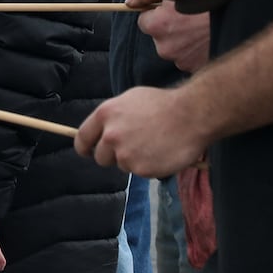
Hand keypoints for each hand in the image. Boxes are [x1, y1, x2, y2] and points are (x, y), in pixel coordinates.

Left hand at [75, 86, 208, 177]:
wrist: (190, 115)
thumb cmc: (162, 104)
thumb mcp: (129, 100)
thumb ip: (112, 118)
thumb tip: (102, 131)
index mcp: (105, 114)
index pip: (82, 138)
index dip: (85, 147)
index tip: (88, 152)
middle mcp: (110, 135)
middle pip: (100, 157)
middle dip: (112, 155)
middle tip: (131, 148)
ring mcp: (125, 154)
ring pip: (121, 165)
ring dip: (132, 160)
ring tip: (151, 145)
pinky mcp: (141, 169)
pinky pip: (139, 172)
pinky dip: (148, 166)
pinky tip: (160, 153)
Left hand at [137, 2, 210, 72]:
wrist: (236, 22)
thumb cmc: (204, 2)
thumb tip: (130, 1)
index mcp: (156, 26)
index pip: (144, 21)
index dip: (156, 15)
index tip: (169, 11)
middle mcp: (164, 48)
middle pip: (158, 38)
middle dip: (168, 30)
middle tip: (188, 19)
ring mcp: (180, 61)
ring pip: (173, 49)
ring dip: (182, 42)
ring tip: (200, 30)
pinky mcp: (194, 69)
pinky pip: (188, 59)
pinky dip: (193, 52)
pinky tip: (205, 40)